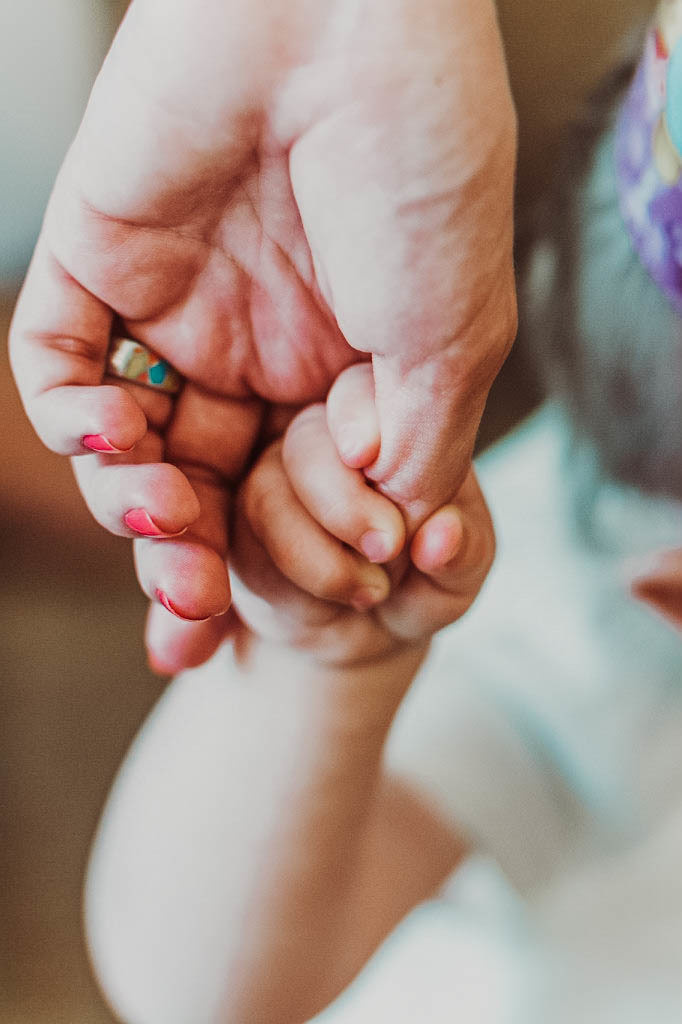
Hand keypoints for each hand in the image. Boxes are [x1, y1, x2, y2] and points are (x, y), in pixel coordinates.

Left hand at [9, 0, 514, 670]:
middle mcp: (260, 346)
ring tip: (166, 523)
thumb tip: (391, 545)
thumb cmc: (424, 170)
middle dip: (198, 564)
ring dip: (136, 506)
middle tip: (199, 613)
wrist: (350, 20)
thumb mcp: (451, 343)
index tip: (300, 606)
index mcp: (346, 372)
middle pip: (208, 487)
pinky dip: (77, 420)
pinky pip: (59, 360)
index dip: (284, 567)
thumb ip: (414, 455)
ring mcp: (180, 305)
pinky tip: (121, 435)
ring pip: (132, 446)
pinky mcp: (102, 256)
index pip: (297, 500)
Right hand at [231, 384, 494, 677]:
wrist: (365, 638)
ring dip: (317, 555)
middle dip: (343, 501)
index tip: (370, 456)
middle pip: (307, 437)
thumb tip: (443, 534)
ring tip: (372, 591)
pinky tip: (335, 601)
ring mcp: (272, 476)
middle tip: (388, 546)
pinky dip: (294, 580)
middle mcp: (323, 437)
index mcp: (386, 424)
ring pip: (266, 491)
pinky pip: (242, 543)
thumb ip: (460, 551)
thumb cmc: (420, 586)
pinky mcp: (234, 526)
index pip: (362, 392)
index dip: (360, 415)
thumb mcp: (457, 576)